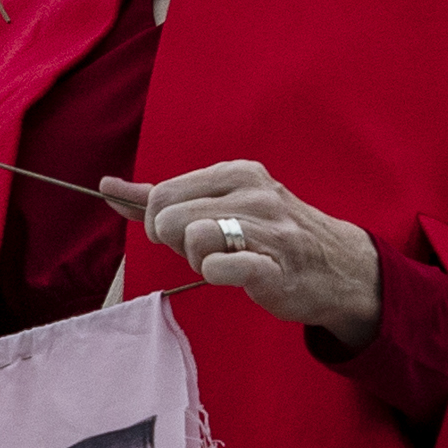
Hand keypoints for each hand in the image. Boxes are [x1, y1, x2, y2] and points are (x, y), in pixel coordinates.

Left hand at [114, 161, 379, 340]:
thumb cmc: (269, 236)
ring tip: (227, 262)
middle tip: (208, 251)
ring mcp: (267, 228)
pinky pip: (219, 267)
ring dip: (198, 261)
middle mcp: (252, 192)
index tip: (187, 234)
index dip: (161, 223)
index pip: (162, 193)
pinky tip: (237, 273)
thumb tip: (108, 187)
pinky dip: (217, 274)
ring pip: (192, 238)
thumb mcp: (221, 203)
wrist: (339, 269)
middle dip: (176, 244)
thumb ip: (163, 197)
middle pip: (168, 217)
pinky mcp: (274, 266)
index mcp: (236, 172)